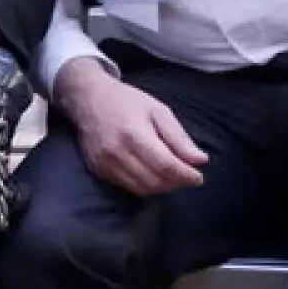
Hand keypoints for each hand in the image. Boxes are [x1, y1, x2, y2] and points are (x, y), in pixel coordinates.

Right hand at [54, 57, 208, 196]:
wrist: (87, 99)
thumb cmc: (126, 101)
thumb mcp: (158, 110)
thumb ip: (179, 137)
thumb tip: (200, 160)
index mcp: (134, 133)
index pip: (165, 165)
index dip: (185, 176)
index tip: (198, 177)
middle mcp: (117, 152)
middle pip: (154, 181)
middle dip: (176, 183)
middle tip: (186, 175)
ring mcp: (105, 163)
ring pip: (142, 189)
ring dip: (162, 187)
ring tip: (171, 175)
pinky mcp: (98, 171)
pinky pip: (128, 187)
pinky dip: (145, 185)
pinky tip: (152, 174)